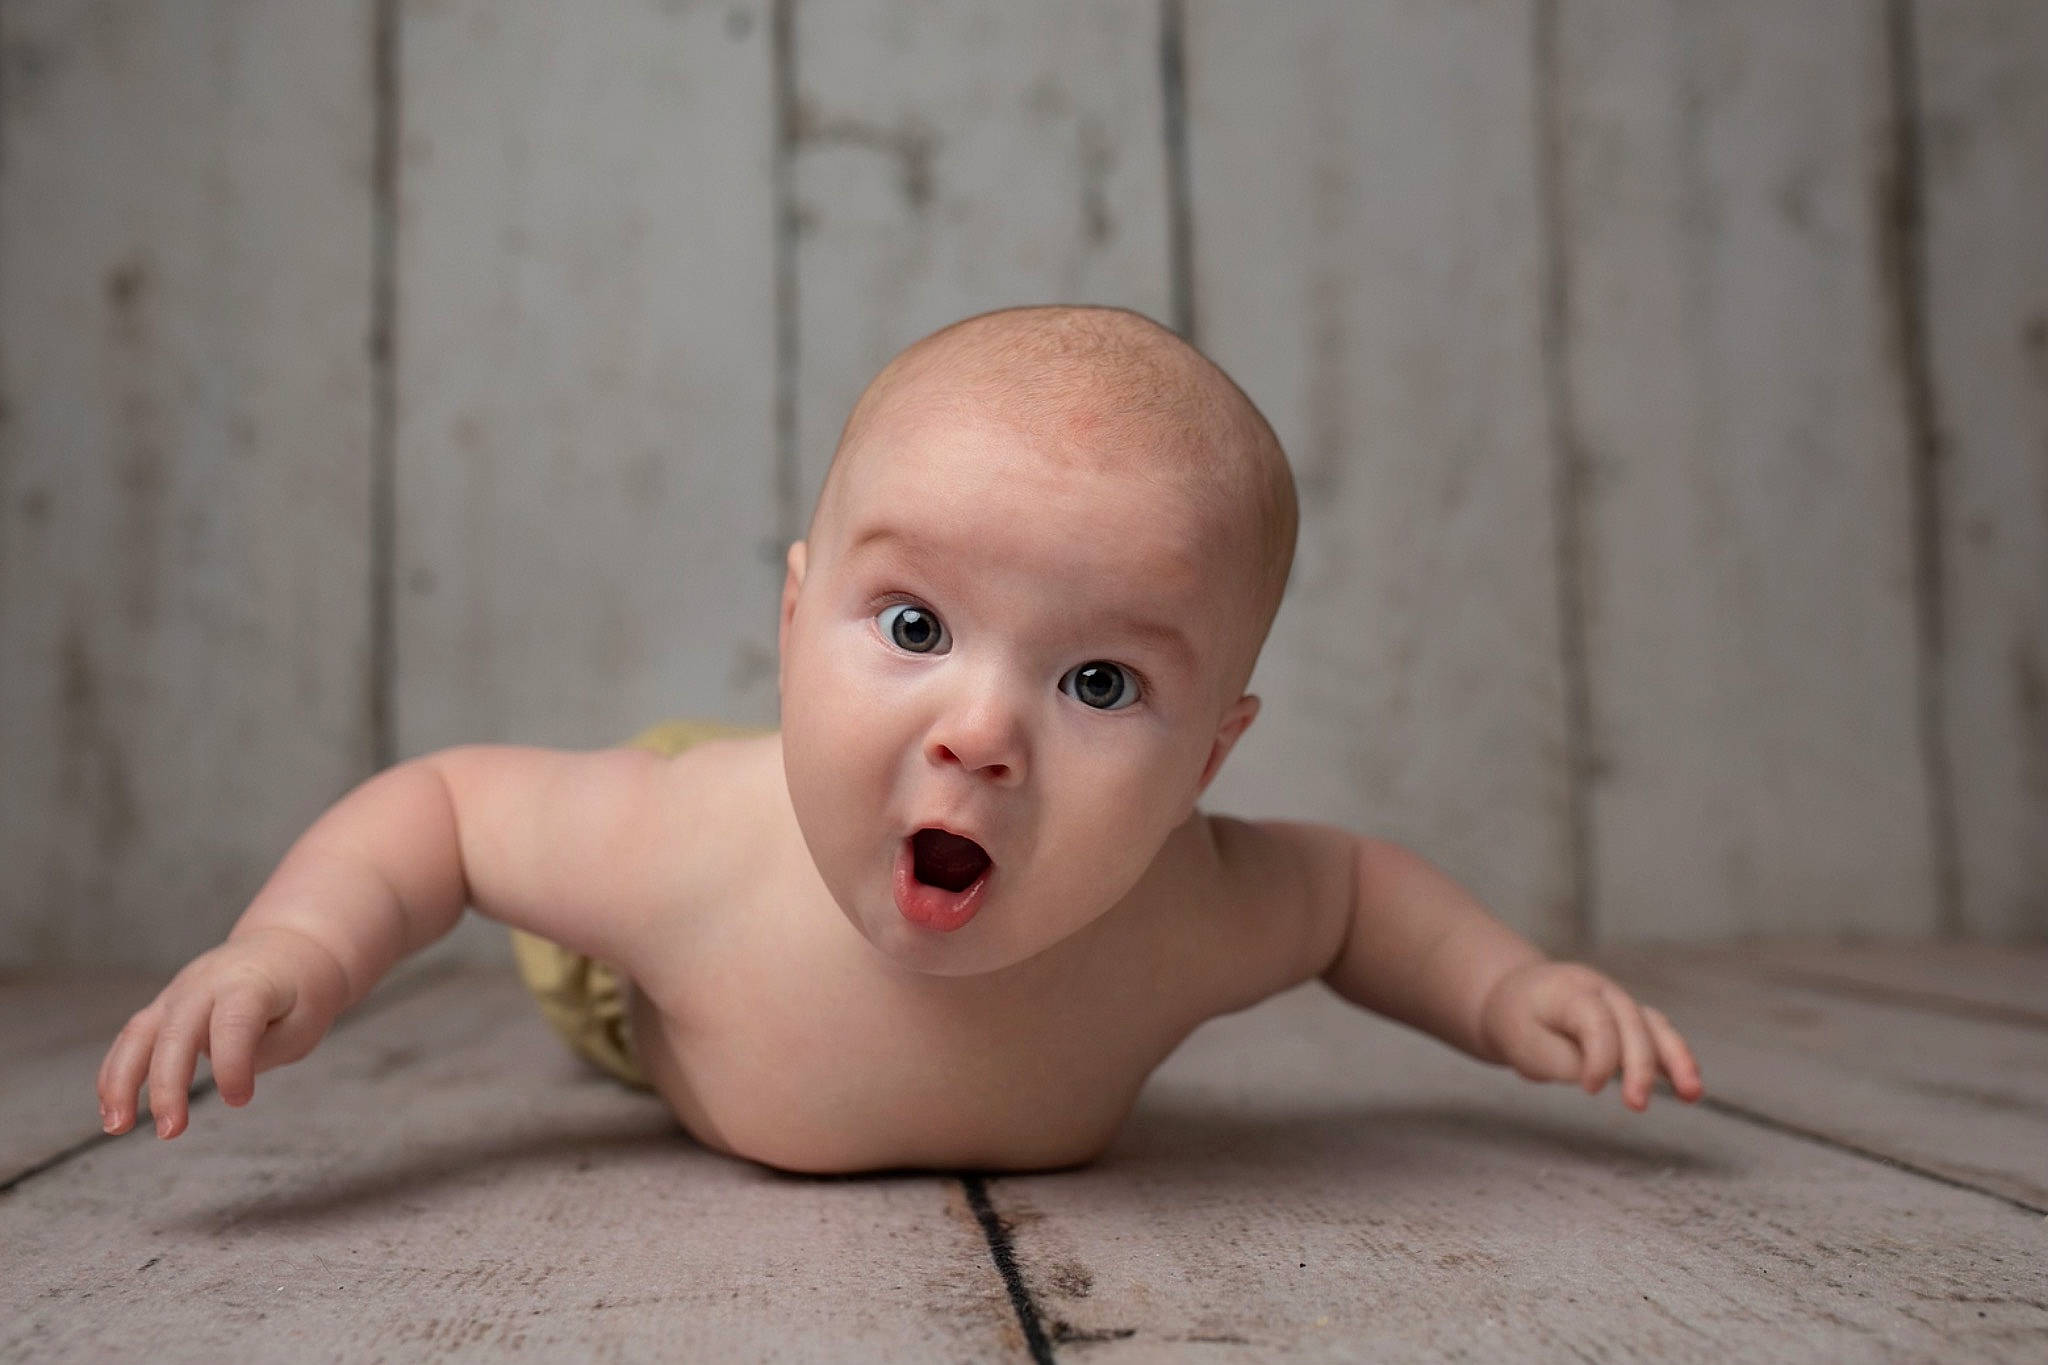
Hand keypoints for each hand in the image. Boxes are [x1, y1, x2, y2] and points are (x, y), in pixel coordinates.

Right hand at [97, 926, 350, 1138]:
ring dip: (121, 1082)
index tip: (240, 1101)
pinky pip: (132, 1038)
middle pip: (176, 1032)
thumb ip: (267, 1049)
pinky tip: (112, 1110)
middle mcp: (207, 983)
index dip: (232, 1065)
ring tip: (116, 1127)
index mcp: (250, 983)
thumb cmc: (301, 991)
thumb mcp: (305, 1022)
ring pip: (139, 1033)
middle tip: (171, 1132)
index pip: (233, 1023)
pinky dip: (116, 1073)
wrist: (287, 947)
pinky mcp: (164, 1005)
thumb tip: (224, 1080)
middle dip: (167, 1085)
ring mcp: (179, 992)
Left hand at [1477, 961, 1703, 1110]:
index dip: (1599, 1058)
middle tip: (1637, 1105)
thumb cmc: (1518, 1022)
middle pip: (1632, 1023)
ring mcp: (1620, 1002)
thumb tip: (1601, 1074)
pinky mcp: (1630, 1019)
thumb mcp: (1524, 1044)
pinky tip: (1690, 1088)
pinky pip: (1659, 1035)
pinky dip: (1676, 1058)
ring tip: (1692, 1093)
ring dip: (1676, 1059)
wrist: (1514, 996)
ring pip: (1655, 1026)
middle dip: (1639, 1065)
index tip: (1590, 1089)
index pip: (1596, 1021)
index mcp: (1569, 990)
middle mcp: (1602, 990)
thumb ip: (1563, 1060)